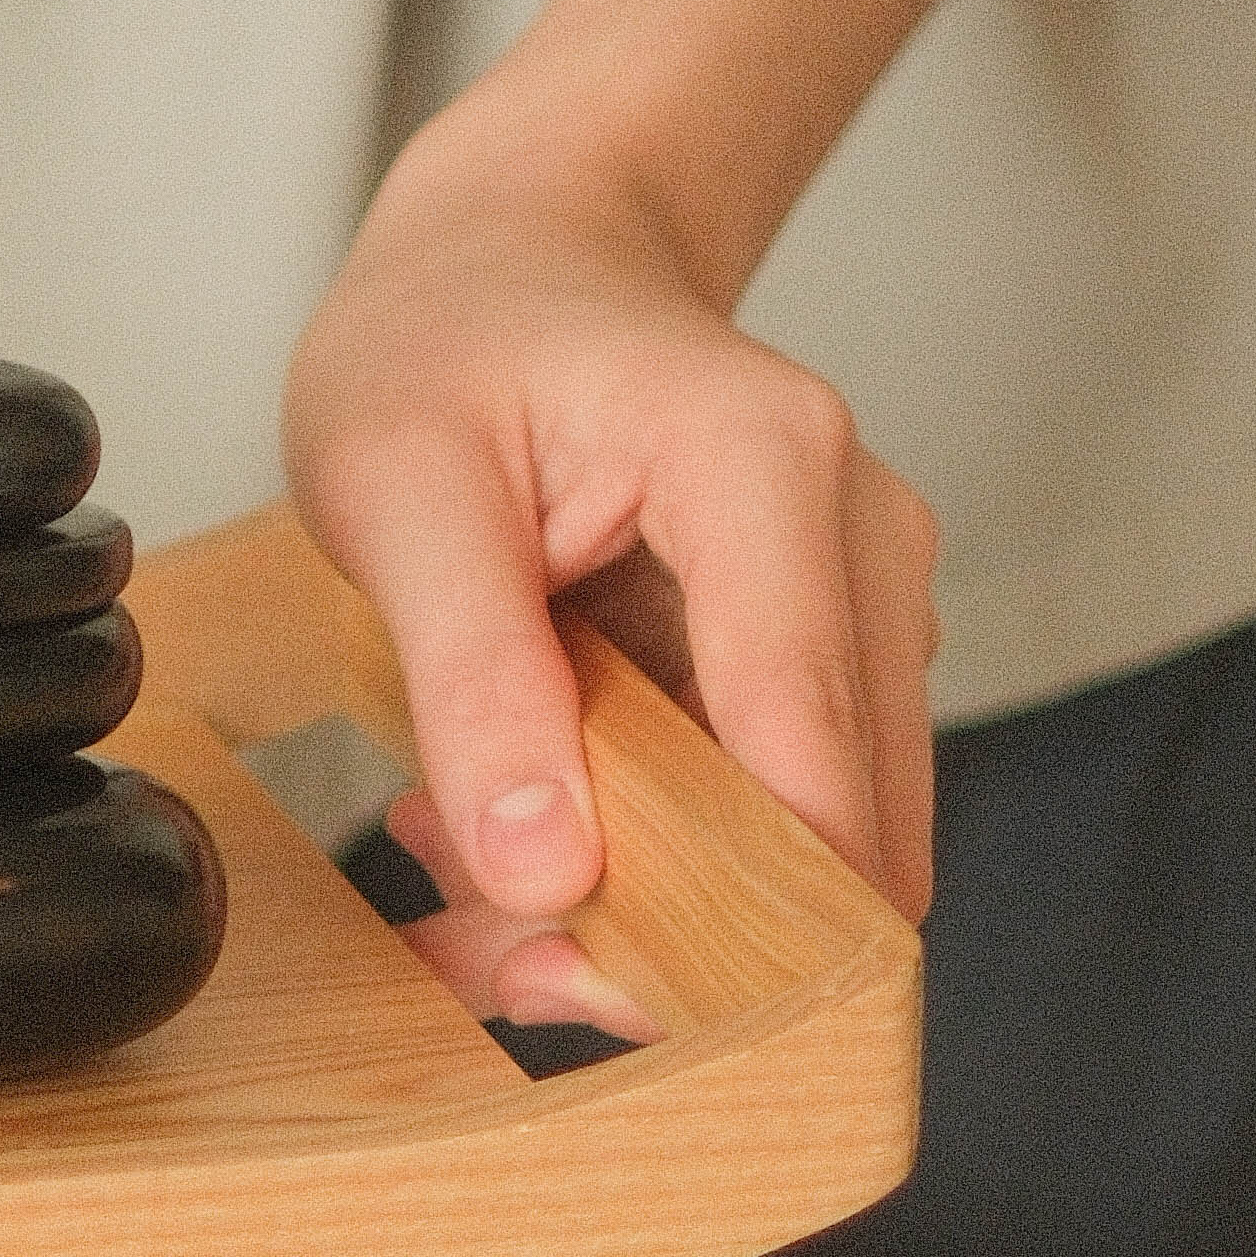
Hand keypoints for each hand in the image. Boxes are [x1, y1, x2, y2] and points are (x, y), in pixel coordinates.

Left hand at [278, 95, 937, 1029]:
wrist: (519, 258)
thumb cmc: (451, 342)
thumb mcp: (396, 484)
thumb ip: (473, 677)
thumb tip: (550, 875)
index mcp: (767, 472)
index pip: (807, 744)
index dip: (742, 916)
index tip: (599, 998)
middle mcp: (859, 545)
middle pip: (832, 827)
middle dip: (663, 936)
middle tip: (477, 946)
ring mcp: (858, 610)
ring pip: (797, 849)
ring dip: (630, 909)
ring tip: (457, 861)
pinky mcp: (821, 666)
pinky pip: (758, 819)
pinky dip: (633, 862)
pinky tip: (508, 818)